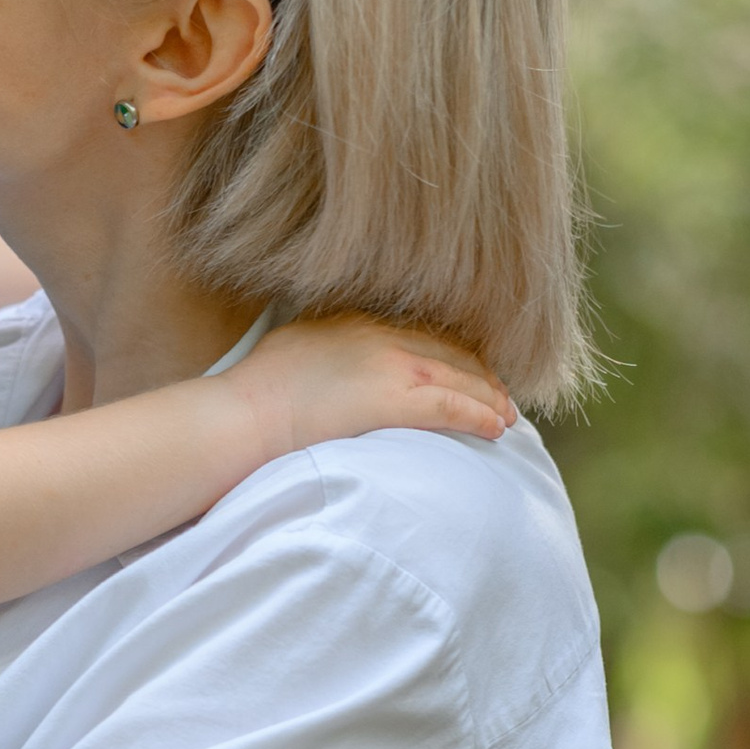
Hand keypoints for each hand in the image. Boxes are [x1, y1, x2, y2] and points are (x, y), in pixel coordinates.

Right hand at [233, 315, 513, 458]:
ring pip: (458, 378)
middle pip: (450, 352)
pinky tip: (497, 428)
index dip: (455, 354)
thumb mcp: (296, 346)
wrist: (243, 416)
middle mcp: (381, 335)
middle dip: (481, 375)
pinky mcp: (393, 401)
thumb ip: (328, 345)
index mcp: (358, 321)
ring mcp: (390, 366)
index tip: (472, 370)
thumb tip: (337, 358)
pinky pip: (451, 406)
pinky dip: (479, 415)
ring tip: (506, 417)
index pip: (423, 333)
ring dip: (489, 398)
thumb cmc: (256, 393)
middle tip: (501, 396)